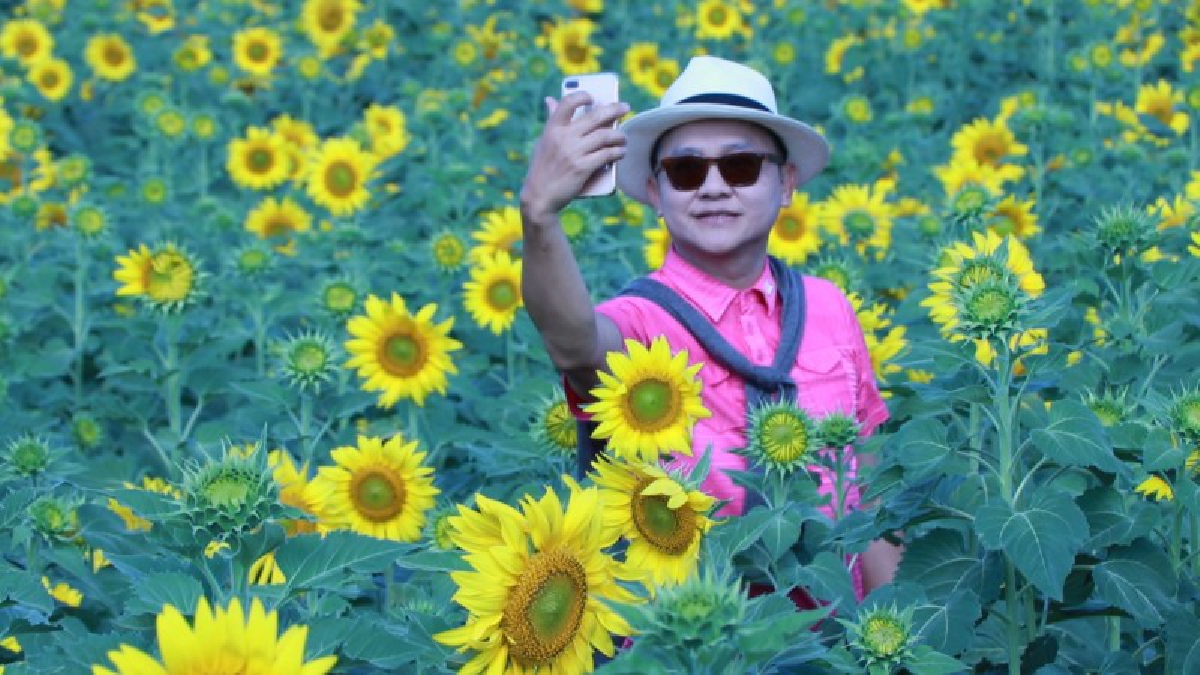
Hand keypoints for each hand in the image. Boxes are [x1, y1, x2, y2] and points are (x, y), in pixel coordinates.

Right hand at [519, 92, 628, 222]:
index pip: (568, 102)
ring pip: (605, 135)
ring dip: (619, 135)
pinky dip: (618, 152)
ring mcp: (574, 152)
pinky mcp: (582, 168)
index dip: (582, 96)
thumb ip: (551, 121)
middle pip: (595, 116)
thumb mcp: (543, 141)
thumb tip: (551, 100)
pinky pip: (607, 155)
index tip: (593, 97)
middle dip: (615, 109)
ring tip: (623, 138)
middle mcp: (564, 137)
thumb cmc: (542, 168)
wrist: (539, 197)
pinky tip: (621, 152)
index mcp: (552, 128)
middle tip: (625, 107)